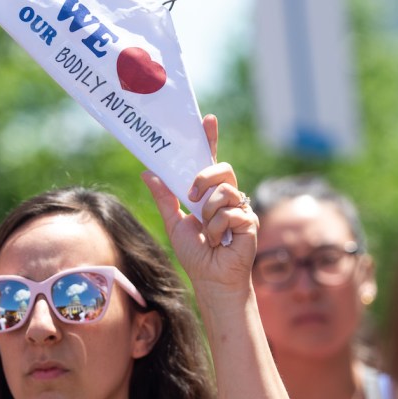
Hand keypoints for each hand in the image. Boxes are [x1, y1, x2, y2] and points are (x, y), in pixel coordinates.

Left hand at [142, 114, 257, 292]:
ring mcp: (240, 208)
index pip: (210, 161)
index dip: (210, 140)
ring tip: (208, 231)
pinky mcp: (250, 220)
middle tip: (192, 196)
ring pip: (225, 190)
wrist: (211, 279)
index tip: (207, 120)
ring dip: (209, 213)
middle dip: (205, 178)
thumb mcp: (174, 223)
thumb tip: (148, 173)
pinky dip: (218, 228)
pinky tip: (220, 241)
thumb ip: (164, 198)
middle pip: (222, 169)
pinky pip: (231, 211)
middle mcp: (227, 197)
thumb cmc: (196, 255)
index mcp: (209, 194)